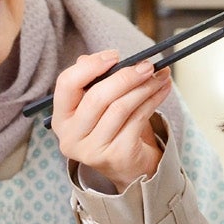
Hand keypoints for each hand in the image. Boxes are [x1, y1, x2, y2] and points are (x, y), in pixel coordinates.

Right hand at [50, 49, 171, 188]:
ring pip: (120, 107)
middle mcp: (71, 136)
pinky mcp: (117, 155)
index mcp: (61, 119)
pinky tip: (162, 90)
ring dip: (144, 87)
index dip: (91, 67)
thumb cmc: (112, 129)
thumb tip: (106, 58)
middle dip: (125, 77)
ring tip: (159, 76)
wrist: (128, 167)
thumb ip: (96, 81)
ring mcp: (92, 150)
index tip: (114, 56)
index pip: (67, 84)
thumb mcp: (99, 106)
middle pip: (97, 97)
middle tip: (146, 65)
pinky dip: (153, 101)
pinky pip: (137, 119)